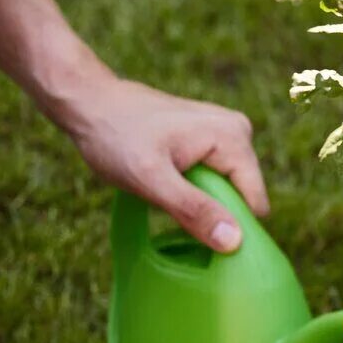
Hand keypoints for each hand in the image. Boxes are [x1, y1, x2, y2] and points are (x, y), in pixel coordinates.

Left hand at [53, 74, 268, 252]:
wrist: (89, 100)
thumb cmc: (114, 136)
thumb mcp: (150, 179)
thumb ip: (194, 210)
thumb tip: (234, 242)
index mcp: (234, 138)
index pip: (254, 203)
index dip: (228, 226)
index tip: (190, 228)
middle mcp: (240, 130)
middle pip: (242, 196)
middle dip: (211, 210)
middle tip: (169, 202)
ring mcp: (227, 131)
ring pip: (228, 189)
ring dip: (200, 199)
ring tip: (165, 186)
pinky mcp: (214, 136)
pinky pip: (216, 176)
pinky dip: (195, 187)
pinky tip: (168, 178)